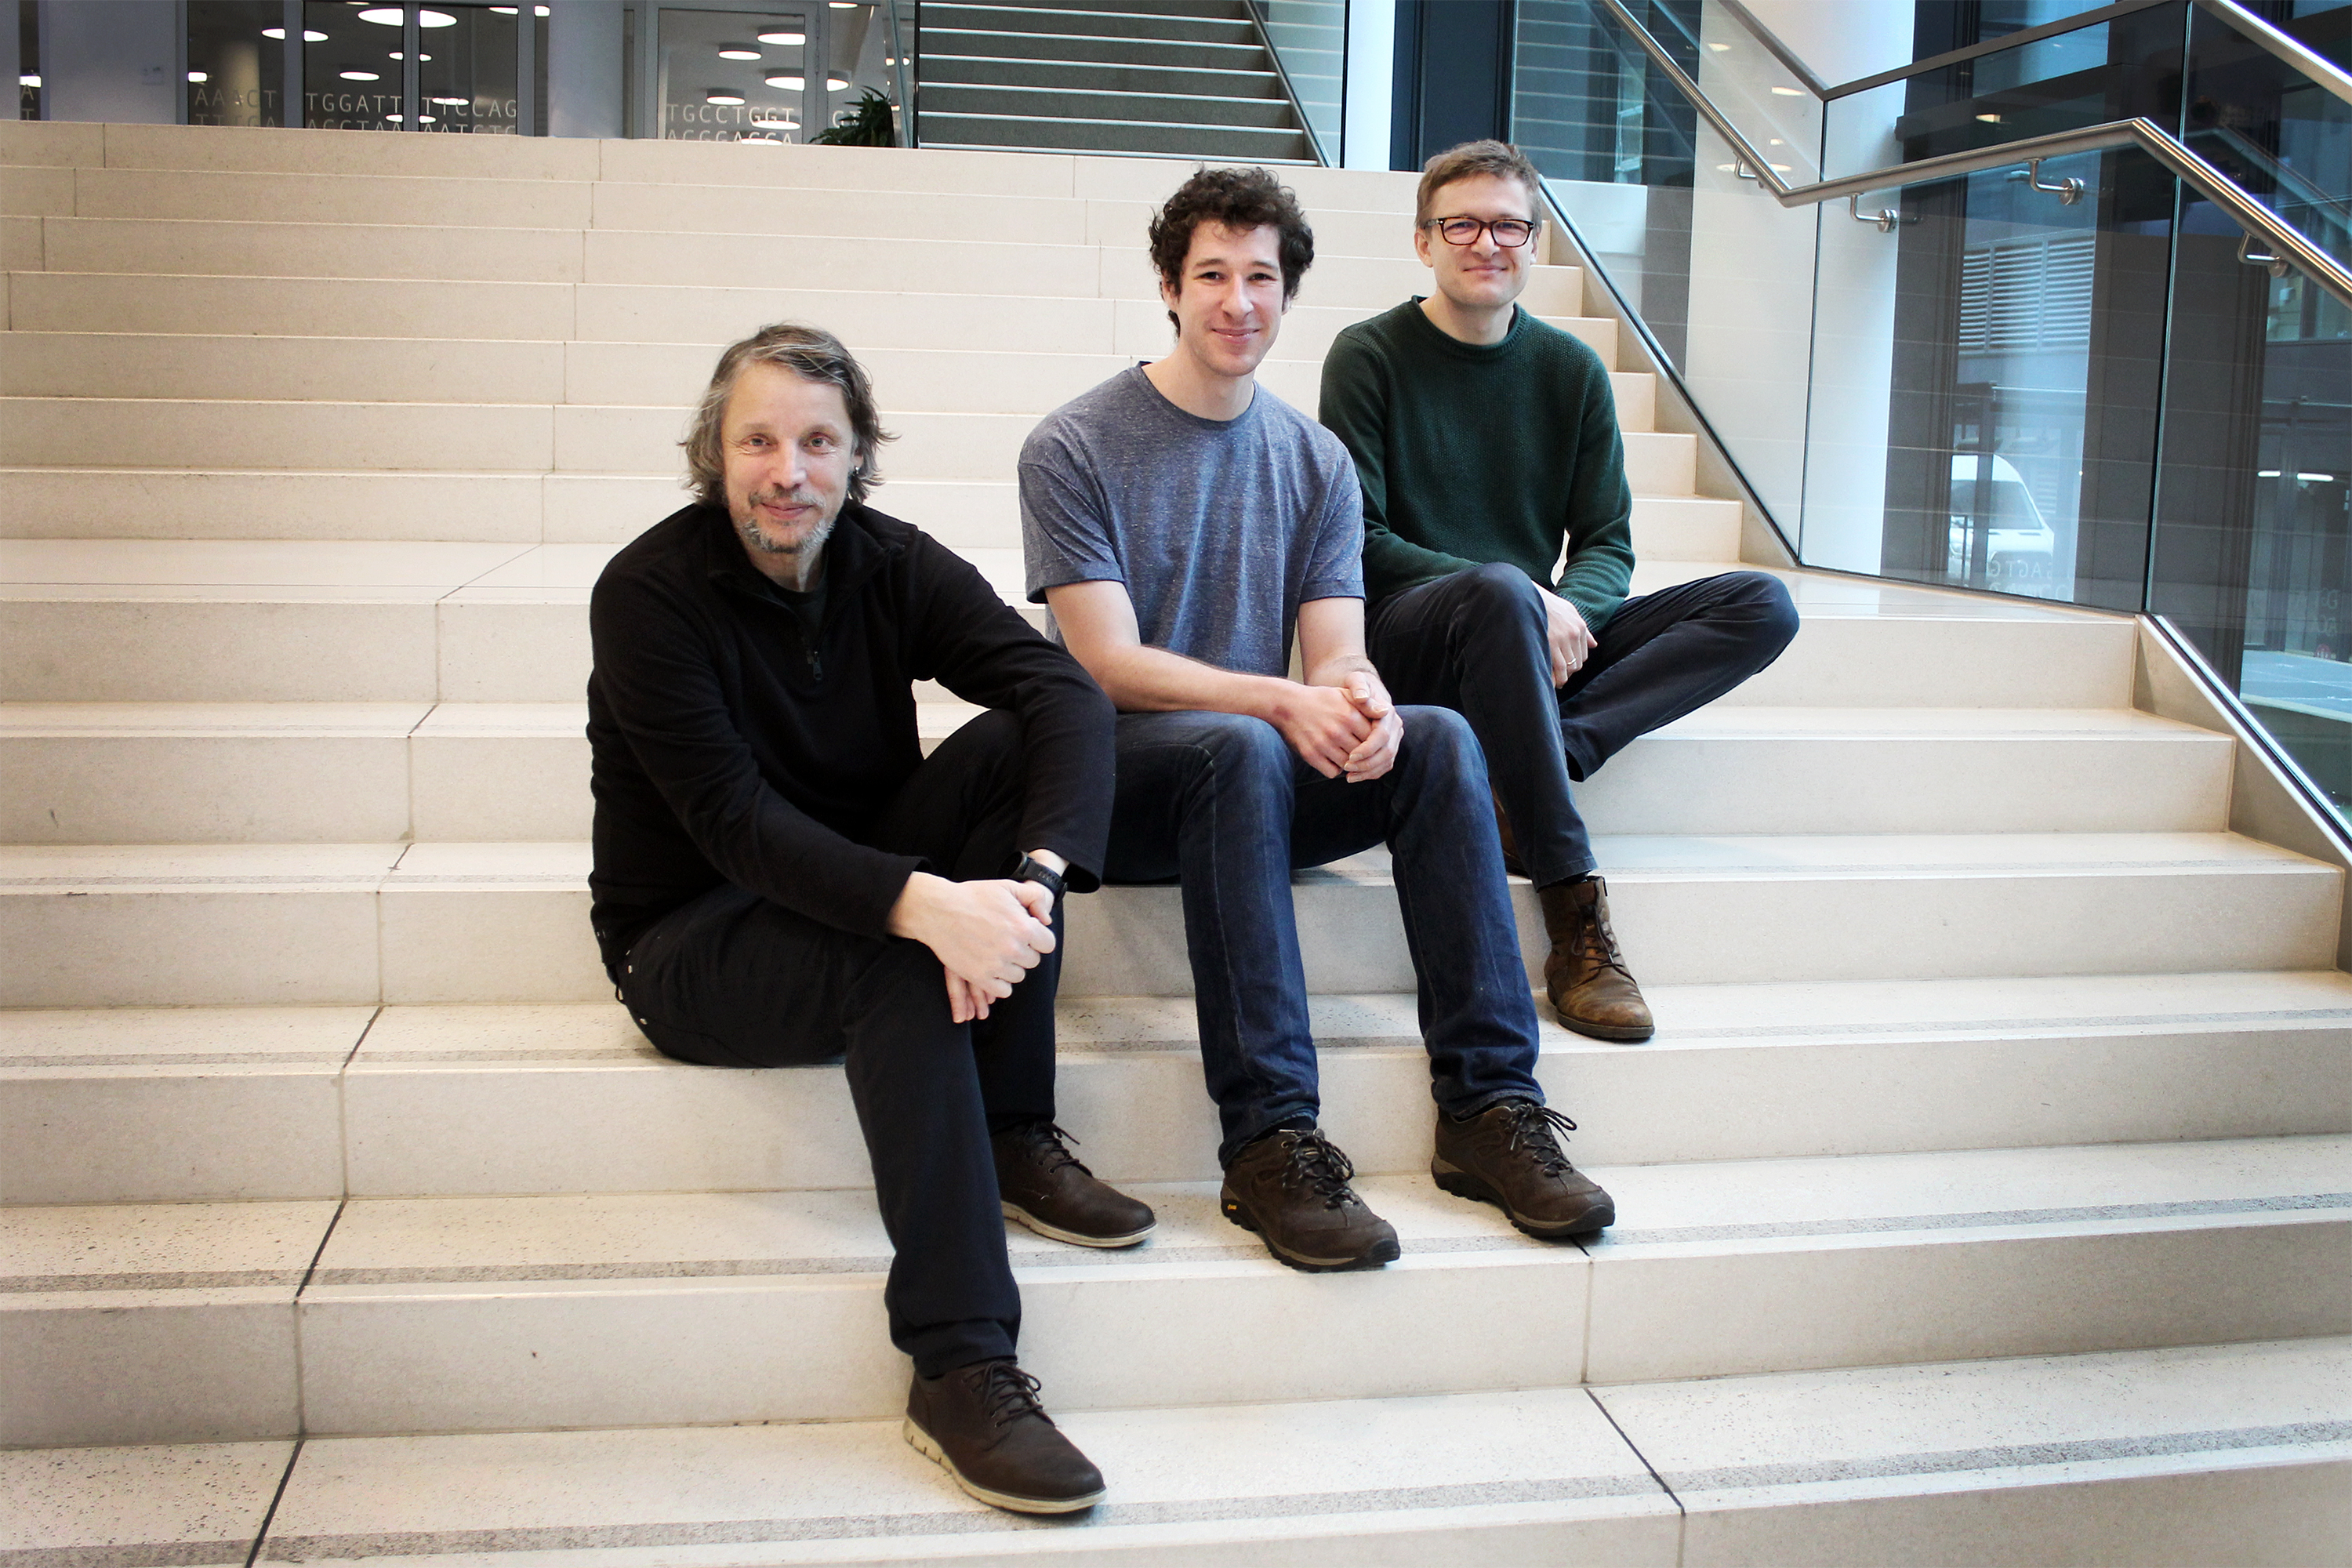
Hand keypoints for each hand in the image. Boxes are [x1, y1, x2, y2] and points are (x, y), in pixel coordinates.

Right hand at [886, 873, 1056, 1023]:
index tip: (1026, 934)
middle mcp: (1013, 948)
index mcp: (1023, 927)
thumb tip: (1046, 920)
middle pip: (1032, 961)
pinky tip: (992, 969)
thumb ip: (1035, 898)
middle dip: (1023, 951)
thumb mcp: (1007, 887)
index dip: (1038, 938)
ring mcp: (996, 965)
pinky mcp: (979, 977)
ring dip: (1010, 967)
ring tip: (995, 953)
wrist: (938, 910)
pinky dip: (1000, 983)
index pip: (1047, 944)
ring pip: (1018, 976)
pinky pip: (1002, 990)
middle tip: (1006, 941)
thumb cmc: (972, 897)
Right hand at [1269, 682, 1373, 778]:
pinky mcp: (1310, 754)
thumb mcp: (1344, 695)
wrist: (1287, 704)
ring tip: (1345, 754)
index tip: (1368, 739)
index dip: (1373, 741)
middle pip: (1362, 754)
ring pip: (1348, 765)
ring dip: (1349, 763)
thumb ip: (1366, 705)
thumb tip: (1386, 713)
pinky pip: (1332, 772)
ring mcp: (1323, 744)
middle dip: (1362, 754)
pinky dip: (1334, 768)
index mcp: (1348, 715)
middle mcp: (1337, 731)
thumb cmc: (1320, 700)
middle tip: (1358, 750)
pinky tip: (1332, 759)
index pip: (1373, 738)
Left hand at [1338, 671, 1402, 781]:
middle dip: (1367, 763)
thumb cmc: (1356, 687)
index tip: (1350, 756)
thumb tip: (1362, 698)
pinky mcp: (1389, 747)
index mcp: (1388, 713)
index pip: (1382, 736)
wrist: (1363, 692)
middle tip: (1347, 768)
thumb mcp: (1356, 681)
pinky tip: (1355, 777)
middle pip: (1387, 752)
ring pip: (1387, 762)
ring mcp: (1394, 739)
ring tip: (1349, 777)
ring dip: (1368, 772)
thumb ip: (1358, 687)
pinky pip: (1384, 765)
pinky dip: (1371, 773)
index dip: (1367, 748)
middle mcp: (1395, 727)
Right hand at [1543, 593, 1594, 685]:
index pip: (1583, 654)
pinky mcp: (1550, 643)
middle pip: (1577, 662)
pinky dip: (1556, 677)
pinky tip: (1551, 681)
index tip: (1567, 668)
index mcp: (1580, 626)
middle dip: (1569, 672)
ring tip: (1556, 682)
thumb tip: (1593, 644)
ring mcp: (1562, 639)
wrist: (1529, 597)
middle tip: (1560, 677)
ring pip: (1569, 667)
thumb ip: (1583, 629)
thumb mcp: (1569, 611)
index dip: (1575, 664)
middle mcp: (1574, 633)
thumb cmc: (1547, 604)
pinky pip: (1558, 667)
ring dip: (1563, 678)